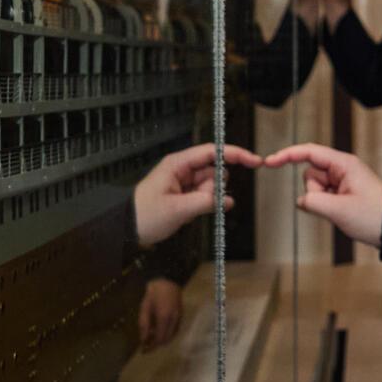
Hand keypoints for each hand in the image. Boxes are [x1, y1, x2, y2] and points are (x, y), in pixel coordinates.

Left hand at [133, 143, 262, 245]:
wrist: (127, 229)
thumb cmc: (145, 214)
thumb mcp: (177, 210)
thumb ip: (205, 203)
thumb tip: (228, 201)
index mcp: (178, 164)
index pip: (212, 152)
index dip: (235, 154)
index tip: (255, 161)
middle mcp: (183, 170)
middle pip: (215, 171)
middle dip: (214, 189)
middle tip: (195, 203)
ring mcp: (185, 183)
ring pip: (212, 187)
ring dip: (208, 200)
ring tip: (187, 210)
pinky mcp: (186, 195)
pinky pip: (205, 197)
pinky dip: (204, 206)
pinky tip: (190, 213)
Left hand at [137, 278, 183, 350]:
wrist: (167, 280)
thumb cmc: (153, 294)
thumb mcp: (144, 308)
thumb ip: (143, 325)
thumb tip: (143, 340)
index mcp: (163, 318)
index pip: (159, 339)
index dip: (151, 347)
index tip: (143, 350)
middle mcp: (173, 320)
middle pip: (166, 340)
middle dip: (156, 345)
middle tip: (146, 345)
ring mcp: (179, 318)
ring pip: (172, 336)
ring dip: (162, 339)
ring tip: (152, 337)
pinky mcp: (181, 315)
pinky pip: (175, 330)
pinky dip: (168, 333)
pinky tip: (160, 330)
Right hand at [264, 143, 381, 246]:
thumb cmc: (374, 216)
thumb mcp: (339, 210)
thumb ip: (313, 201)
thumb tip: (301, 200)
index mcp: (344, 164)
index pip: (308, 152)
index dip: (287, 155)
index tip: (269, 162)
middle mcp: (342, 169)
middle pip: (310, 173)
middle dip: (314, 191)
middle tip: (335, 205)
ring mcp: (343, 181)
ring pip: (316, 188)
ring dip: (322, 201)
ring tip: (342, 211)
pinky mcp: (344, 193)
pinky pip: (324, 197)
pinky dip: (327, 206)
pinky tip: (343, 213)